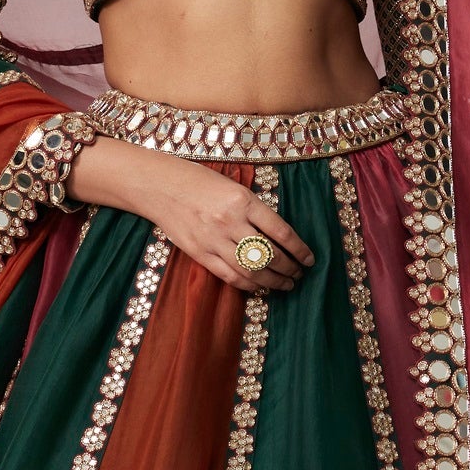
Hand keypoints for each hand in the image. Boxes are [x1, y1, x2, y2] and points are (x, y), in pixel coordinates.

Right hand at [68, 137, 313, 293]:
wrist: (160, 186)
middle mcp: (230, 221)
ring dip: (273, 281)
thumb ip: (255, 210)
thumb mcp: (234, 186)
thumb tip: (280, 238)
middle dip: (289, 268)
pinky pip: (229, 276)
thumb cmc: (199, 181)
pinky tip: (260, 287)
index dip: (299, 250)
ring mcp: (213, 240)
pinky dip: (248, 285)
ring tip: (286, 284)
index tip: (309, 258)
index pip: (281, 232)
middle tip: (300, 274)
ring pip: (251, 270)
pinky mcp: (199, 253)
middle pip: (269, 254)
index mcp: (243, 200)